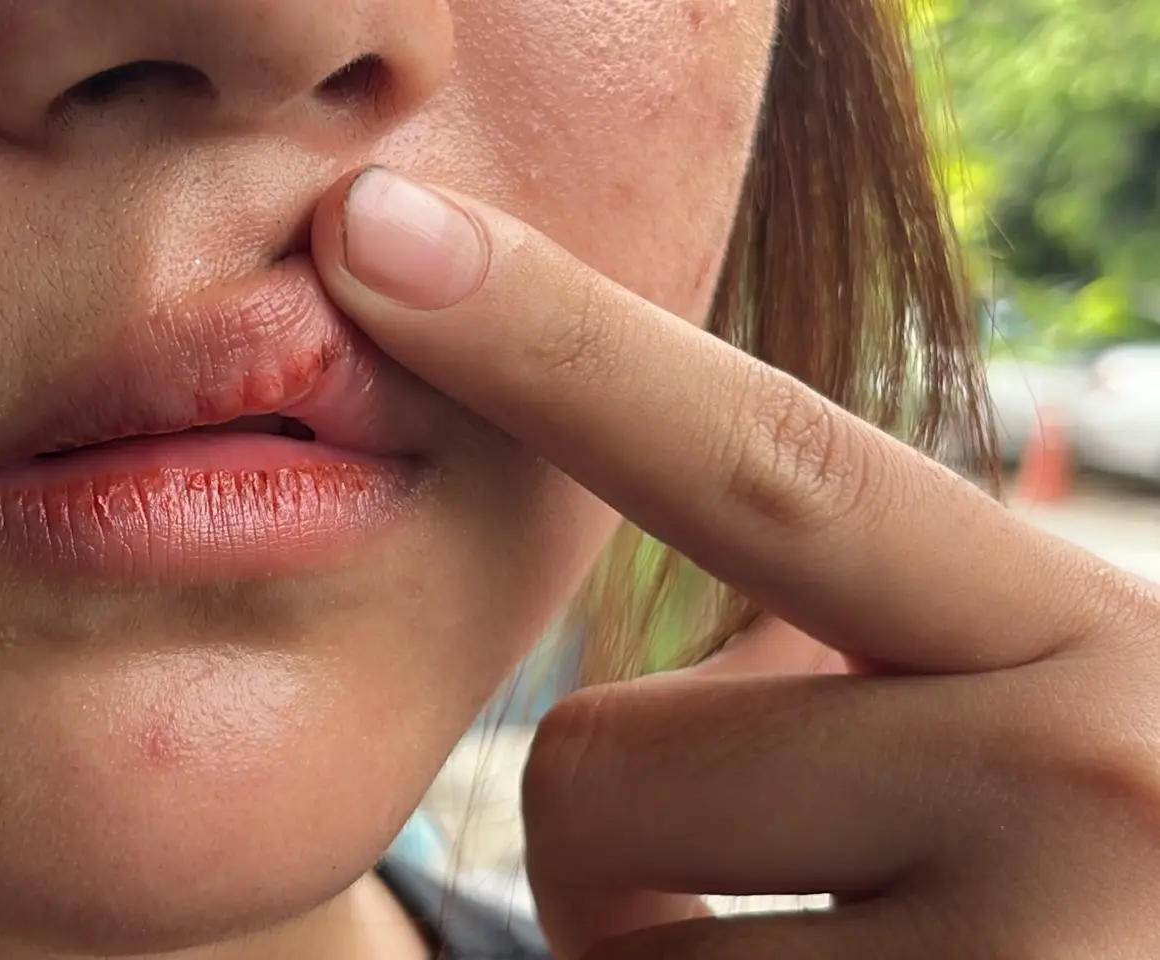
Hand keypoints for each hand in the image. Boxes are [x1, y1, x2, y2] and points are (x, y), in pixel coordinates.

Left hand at [312, 166, 1159, 958]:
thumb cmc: (1116, 869)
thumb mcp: (1052, 705)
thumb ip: (865, 624)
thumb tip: (640, 499)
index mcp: (1088, 641)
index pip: (768, 463)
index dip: (556, 343)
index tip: (376, 237)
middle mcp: (1086, 787)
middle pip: (597, 772)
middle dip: (631, 842)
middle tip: (786, 876)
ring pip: (608, 955)